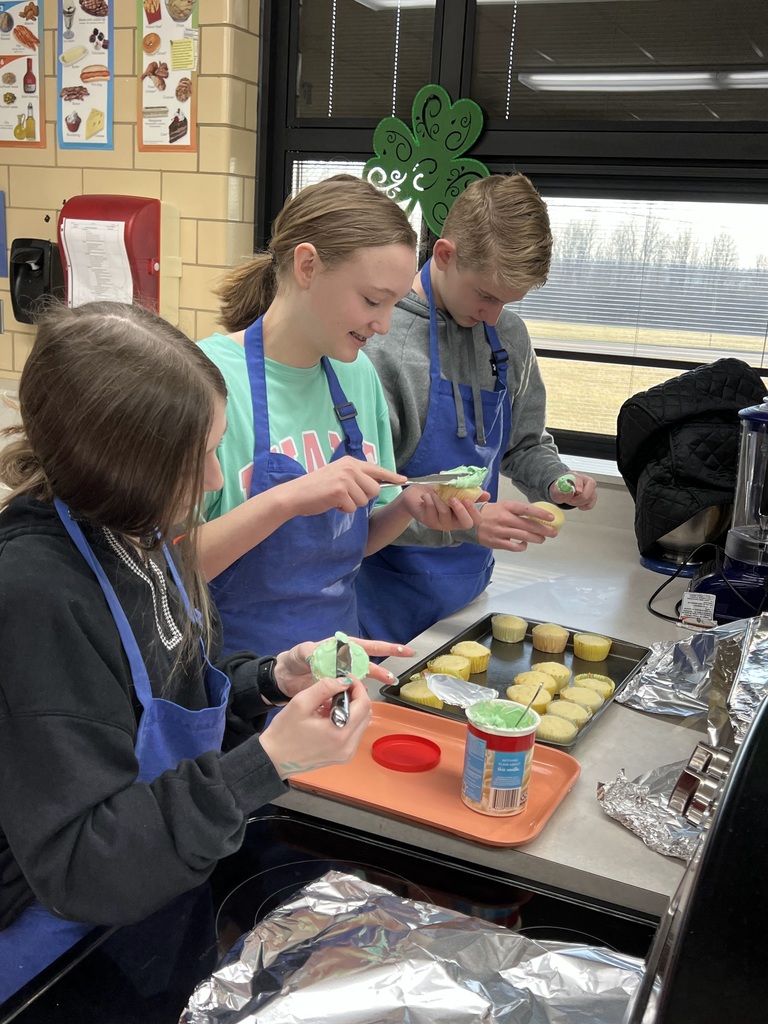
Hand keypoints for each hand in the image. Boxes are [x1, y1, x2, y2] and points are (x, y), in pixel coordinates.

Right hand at [259, 676, 371, 777]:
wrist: (274, 759)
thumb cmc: (284, 732)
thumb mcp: (301, 703)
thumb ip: (325, 688)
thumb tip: (345, 681)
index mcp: (340, 733)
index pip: (363, 704)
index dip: (357, 687)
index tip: (346, 678)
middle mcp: (348, 746)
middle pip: (366, 713)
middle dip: (355, 696)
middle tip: (337, 688)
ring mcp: (347, 753)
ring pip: (362, 723)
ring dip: (352, 708)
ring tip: (330, 702)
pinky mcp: (343, 756)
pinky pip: (354, 733)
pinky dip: (347, 720)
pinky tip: (329, 716)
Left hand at [273, 635, 415, 698]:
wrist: (283, 678)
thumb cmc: (294, 660)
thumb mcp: (301, 653)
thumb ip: (311, 653)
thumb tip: (320, 657)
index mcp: (340, 648)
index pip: (365, 646)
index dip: (384, 648)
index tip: (402, 650)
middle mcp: (344, 661)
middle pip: (368, 664)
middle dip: (382, 669)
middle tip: (394, 677)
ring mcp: (342, 676)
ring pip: (362, 679)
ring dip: (373, 682)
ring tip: (385, 686)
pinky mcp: (336, 690)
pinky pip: (350, 692)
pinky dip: (357, 695)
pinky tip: (362, 701)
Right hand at [280, 456, 404, 516]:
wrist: (295, 495)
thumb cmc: (316, 488)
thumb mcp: (338, 475)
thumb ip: (355, 477)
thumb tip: (375, 486)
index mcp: (350, 462)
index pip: (376, 469)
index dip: (391, 476)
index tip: (403, 480)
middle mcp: (350, 467)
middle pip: (374, 489)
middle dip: (363, 497)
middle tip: (346, 496)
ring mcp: (345, 479)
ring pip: (364, 500)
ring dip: (352, 504)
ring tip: (336, 498)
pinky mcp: (340, 491)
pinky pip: (352, 508)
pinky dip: (343, 509)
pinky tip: (331, 503)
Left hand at [397, 486, 491, 531]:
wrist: (416, 494)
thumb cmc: (437, 490)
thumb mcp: (454, 487)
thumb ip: (469, 491)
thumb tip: (487, 495)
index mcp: (462, 515)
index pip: (476, 521)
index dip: (474, 511)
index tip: (467, 499)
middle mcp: (454, 523)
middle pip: (466, 524)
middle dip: (461, 510)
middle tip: (453, 498)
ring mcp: (441, 524)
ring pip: (445, 513)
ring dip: (439, 498)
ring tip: (434, 491)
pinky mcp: (429, 522)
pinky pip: (432, 511)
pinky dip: (429, 499)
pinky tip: (426, 496)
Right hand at [473, 500, 556, 550]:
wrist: (470, 522)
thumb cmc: (491, 513)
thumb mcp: (504, 506)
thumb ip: (518, 511)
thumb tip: (538, 516)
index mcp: (507, 506)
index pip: (526, 509)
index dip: (540, 513)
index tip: (551, 518)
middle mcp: (504, 518)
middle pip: (528, 524)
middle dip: (543, 529)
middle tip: (553, 532)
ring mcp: (499, 531)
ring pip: (523, 536)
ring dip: (536, 538)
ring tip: (542, 539)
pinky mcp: (496, 542)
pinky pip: (513, 546)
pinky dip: (522, 546)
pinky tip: (525, 545)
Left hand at [548, 473, 596, 510]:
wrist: (562, 492)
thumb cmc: (560, 489)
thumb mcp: (555, 491)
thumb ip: (560, 491)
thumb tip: (567, 492)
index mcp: (574, 475)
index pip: (580, 479)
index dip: (579, 485)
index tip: (577, 491)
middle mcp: (584, 479)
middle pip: (591, 486)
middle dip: (581, 497)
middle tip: (571, 501)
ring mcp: (590, 488)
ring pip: (591, 496)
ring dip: (580, 503)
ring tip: (572, 501)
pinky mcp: (592, 496)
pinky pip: (591, 503)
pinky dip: (584, 506)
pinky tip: (578, 504)